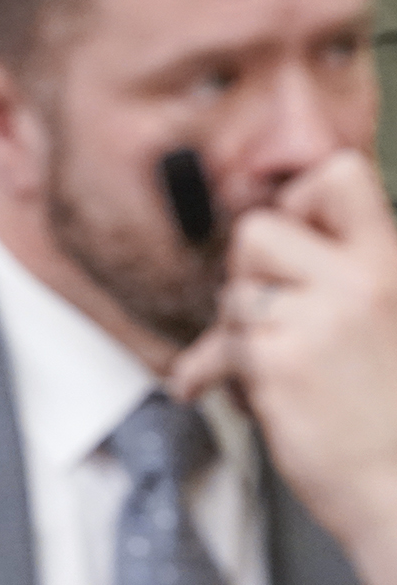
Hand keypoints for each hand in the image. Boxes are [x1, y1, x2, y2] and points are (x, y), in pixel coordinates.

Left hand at [170, 150, 396, 584]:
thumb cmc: (387, 409)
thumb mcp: (385, 319)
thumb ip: (341, 274)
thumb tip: (266, 230)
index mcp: (391, 263)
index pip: (338, 174)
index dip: (298, 197)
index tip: (292, 232)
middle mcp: (361, 281)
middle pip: (258, 229)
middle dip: (250, 271)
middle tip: (271, 312)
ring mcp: (319, 319)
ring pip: (232, 289)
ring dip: (236, 327)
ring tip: (266, 362)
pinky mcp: (278, 360)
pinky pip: (217, 341)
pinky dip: (207, 369)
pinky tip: (210, 388)